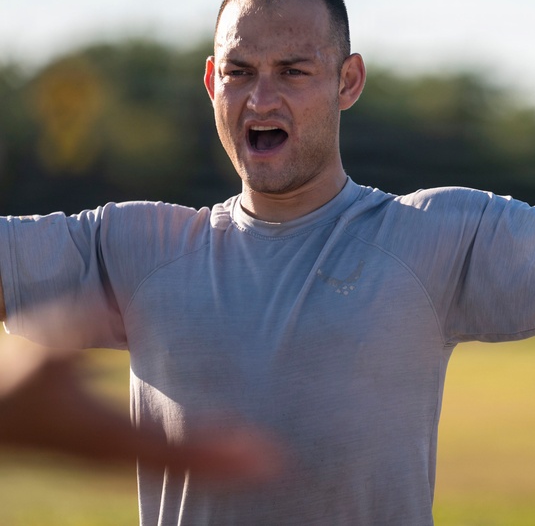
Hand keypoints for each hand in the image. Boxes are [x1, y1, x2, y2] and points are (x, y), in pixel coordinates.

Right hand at [0, 339, 282, 481]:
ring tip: (268, 465)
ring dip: (221, 470)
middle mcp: (113, 454)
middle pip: (181, 468)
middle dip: (229, 469)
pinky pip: (166, 466)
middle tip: (279, 464)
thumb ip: (88, 316)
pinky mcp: (115, 457)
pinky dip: (201, 465)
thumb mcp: (53, 342)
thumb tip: (122, 292)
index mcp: (103, 432)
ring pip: (176, 472)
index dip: (213, 451)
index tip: (255, 449)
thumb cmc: (22, 374)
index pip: (168, 448)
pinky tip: (233, 460)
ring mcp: (114, 462)